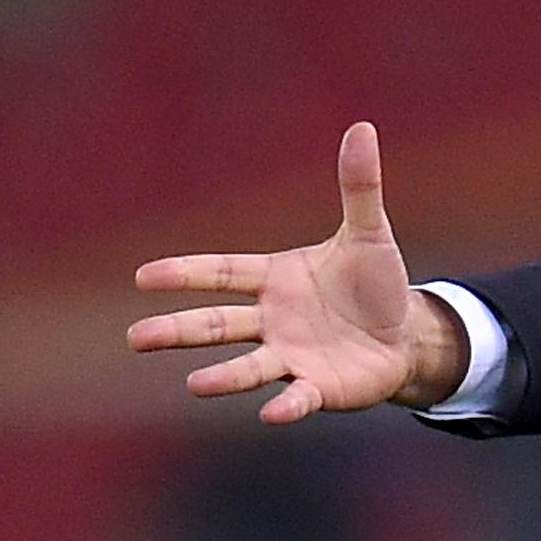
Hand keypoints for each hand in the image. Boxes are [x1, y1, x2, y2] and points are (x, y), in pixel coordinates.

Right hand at [129, 122, 466, 422]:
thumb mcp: (369, 233)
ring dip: (222, 376)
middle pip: (217, 324)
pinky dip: (285, 405)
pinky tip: (270, 413)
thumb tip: (363, 127)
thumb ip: (359, 186)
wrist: (405, 333)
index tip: (142, 277)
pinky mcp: (318, 387)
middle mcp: (273, 320)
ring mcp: (291, 356)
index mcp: (275, 279)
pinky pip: (296, 397)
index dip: (185, 274)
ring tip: (193, 385)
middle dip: (178, 329)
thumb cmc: (376, 283)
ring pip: (247, 366)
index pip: (222, 273)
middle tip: (134, 337)